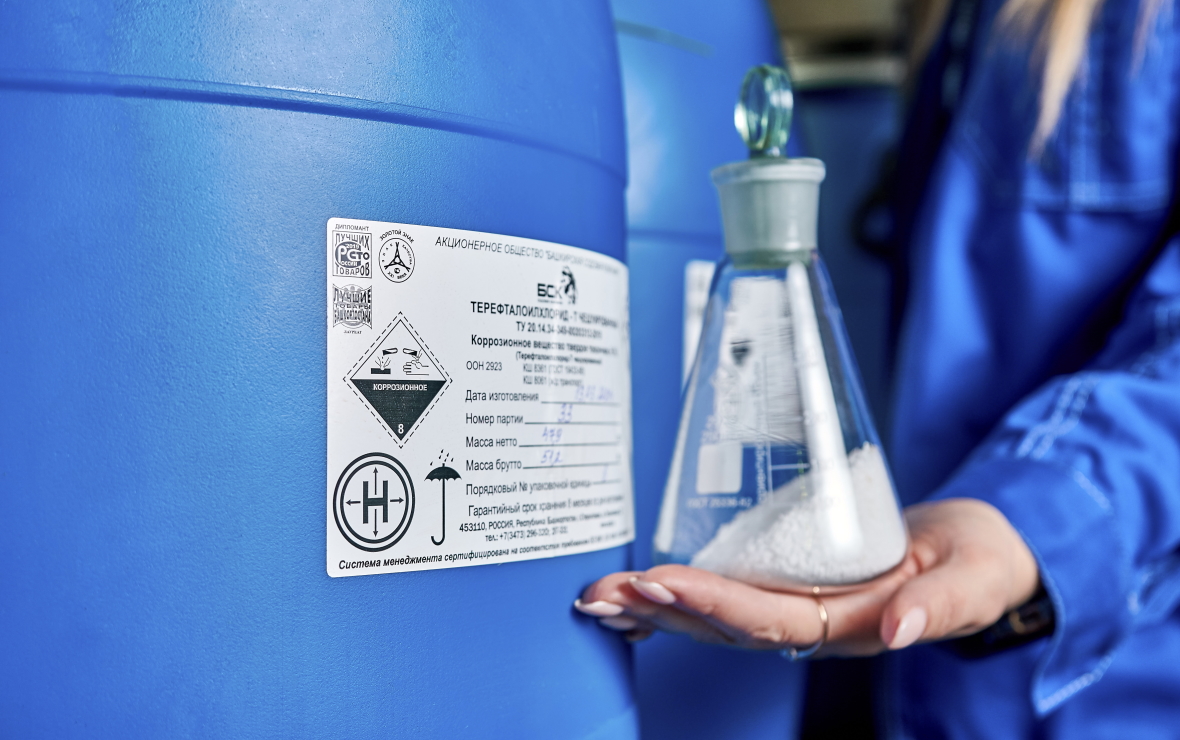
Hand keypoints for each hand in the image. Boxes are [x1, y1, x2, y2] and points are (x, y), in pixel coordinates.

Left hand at [575, 498, 1039, 654]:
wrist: (977, 552)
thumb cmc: (978, 558)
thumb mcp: (978, 575)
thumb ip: (946, 603)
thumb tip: (902, 629)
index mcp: (857, 622)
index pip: (775, 620)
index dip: (716, 605)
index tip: (664, 583)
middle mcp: (818, 621)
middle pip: (728, 625)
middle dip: (663, 610)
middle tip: (603, 594)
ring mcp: (801, 606)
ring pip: (718, 617)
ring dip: (657, 608)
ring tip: (599, 596)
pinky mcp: (791, 584)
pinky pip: (728, 596)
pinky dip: (678, 597)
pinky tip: (636, 595)